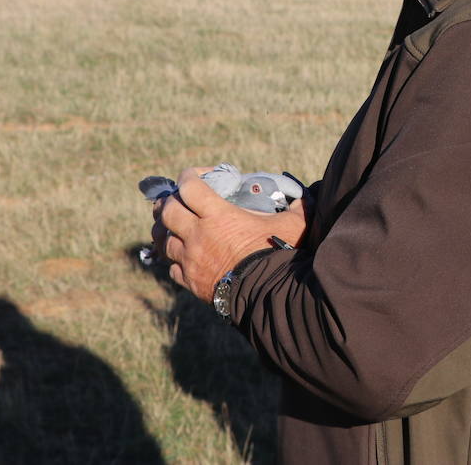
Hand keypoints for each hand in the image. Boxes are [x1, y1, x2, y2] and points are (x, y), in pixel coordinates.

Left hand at [153, 167, 306, 301]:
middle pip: (167, 212)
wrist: (268, 295)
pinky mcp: (191, 282)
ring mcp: (191, 260)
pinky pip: (172, 268)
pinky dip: (176, 261)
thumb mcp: (293, 225)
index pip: (190, 187)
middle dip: (169, 203)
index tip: (195, 175)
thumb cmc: (280, 255)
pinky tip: (185, 258)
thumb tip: (305, 200)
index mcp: (219, 216)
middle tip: (176, 200)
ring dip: (167, 232)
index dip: (189, 176)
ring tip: (172, 227)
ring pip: (164, 240)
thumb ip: (297, 208)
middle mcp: (199, 235)